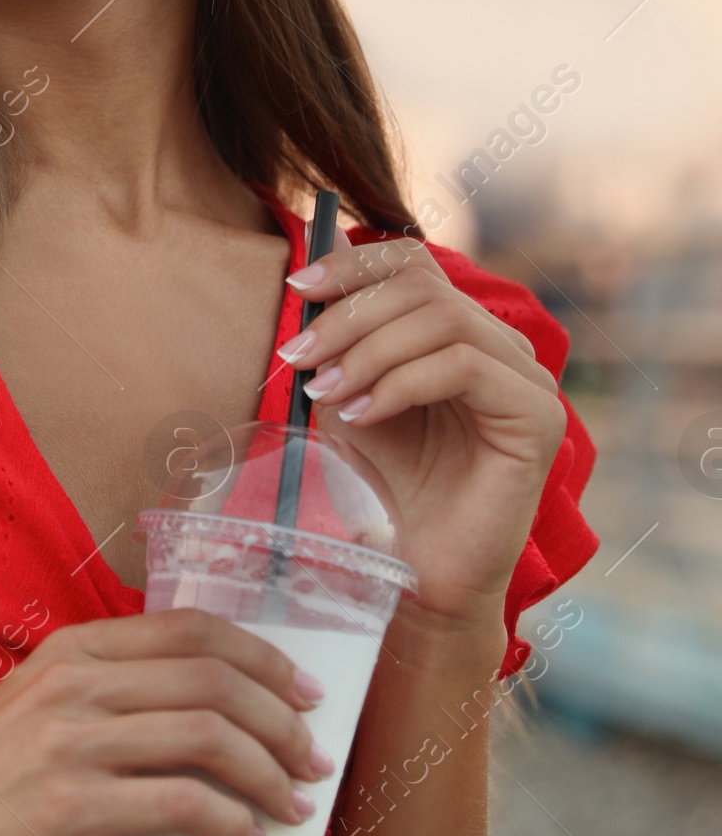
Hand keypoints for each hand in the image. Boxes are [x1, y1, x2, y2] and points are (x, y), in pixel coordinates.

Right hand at [0, 609, 332, 835]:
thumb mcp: (34, 708)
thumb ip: (103, 696)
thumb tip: (197, 718)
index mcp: (73, 649)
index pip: (192, 629)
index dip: (262, 657)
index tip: (302, 692)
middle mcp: (75, 682)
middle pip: (213, 677)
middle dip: (282, 718)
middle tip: (313, 757)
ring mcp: (71, 742)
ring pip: (207, 735)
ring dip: (269, 771)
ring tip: (293, 804)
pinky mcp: (69, 807)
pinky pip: (179, 802)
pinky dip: (230, 819)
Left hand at [278, 239, 566, 623]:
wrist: (421, 570)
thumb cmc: (388, 486)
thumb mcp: (353, 396)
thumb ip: (341, 343)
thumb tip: (302, 284)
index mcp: (463, 333)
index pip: (416, 264)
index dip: (354, 265)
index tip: (297, 288)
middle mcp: (504, 347)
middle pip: (424, 287)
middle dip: (349, 315)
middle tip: (297, 354)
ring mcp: (528, 378)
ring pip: (443, 320)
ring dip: (368, 352)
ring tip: (325, 394)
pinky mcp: (538, 416)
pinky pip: (463, 367)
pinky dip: (400, 384)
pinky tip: (361, 417)